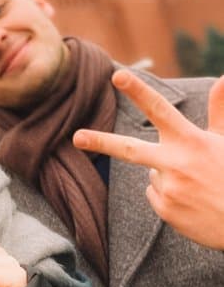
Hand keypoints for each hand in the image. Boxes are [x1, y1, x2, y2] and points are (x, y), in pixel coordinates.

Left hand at [73, 69, 223, 248]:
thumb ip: (219, 109)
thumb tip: (223, 78)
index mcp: (191, 141)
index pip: (159, 109)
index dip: (138, 91)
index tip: (117, 75)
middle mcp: (176, 163)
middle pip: (129, 149)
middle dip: (100, 141)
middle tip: (77, 138)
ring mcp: (169, 189)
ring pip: (151, 173)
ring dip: (167, 175)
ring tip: (197, 186)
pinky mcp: (166, 211)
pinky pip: (155, 195)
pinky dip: (169, 196)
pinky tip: (191, 201)